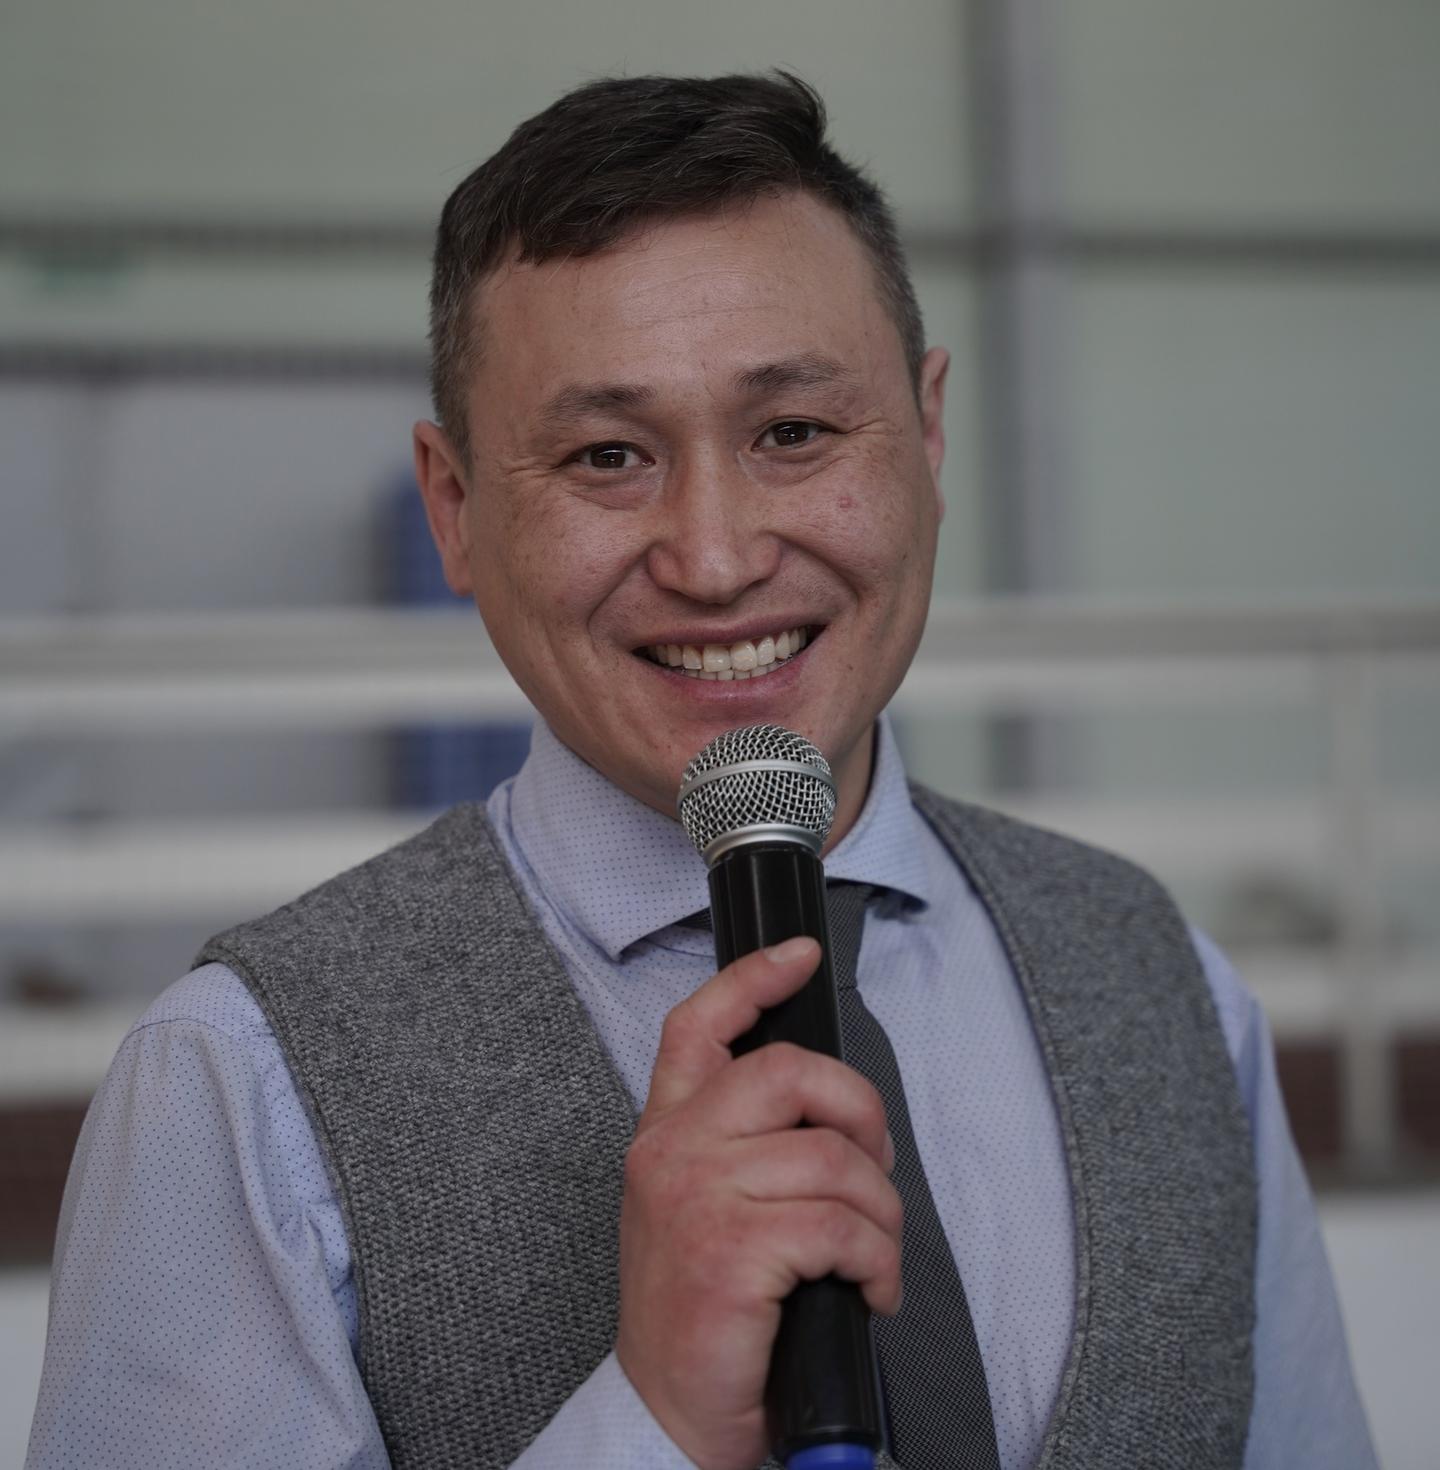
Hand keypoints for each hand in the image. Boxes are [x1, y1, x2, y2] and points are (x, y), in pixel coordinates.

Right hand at [616, 936, 901, 1469]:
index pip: (698, 1026)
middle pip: (791, 1073)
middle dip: (863, 1113)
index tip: (800, 955)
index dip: (753, 978)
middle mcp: (674, 1151)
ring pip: (835, 1161)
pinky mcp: (733, 1251)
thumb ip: (741, 1147)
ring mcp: (700, 1197)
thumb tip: (829, 1113)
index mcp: (666, 1133)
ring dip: (882, 1216)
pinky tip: (871, 1290)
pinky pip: (844, 1226)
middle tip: (875, 1169)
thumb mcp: (698, 1208)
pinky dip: (880, 1261)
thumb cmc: (701, 1314)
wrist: (669, 1413)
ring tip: (874, 1258)